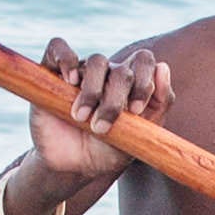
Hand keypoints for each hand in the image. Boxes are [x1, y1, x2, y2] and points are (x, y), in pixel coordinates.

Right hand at [22, 37, 171, 202]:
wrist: (73, 167)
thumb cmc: (110, 150)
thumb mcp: (141, 135)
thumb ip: (161, 102)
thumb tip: (163, 67)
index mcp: (131, 83)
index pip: (144, 62)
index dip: (144, 81)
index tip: (135, 111)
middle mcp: (106, 73)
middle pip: (120, 69)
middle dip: (115, 100)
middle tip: (103, 127)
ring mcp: (80, 72)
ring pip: (95, 61)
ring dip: (92, 91)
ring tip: (82, 118)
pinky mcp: (51, 74)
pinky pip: (58, 48)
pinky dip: (65, 58)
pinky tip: (69, 79)